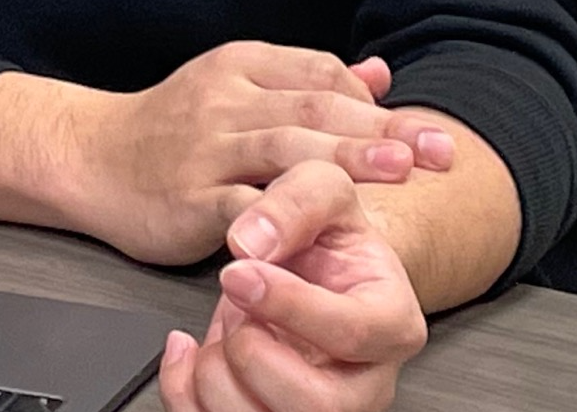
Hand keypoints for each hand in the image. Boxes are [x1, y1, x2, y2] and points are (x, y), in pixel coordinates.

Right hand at [70, 45, 456, 264]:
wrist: (87, 156)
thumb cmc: (169, 129)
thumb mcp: (236, 87)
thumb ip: (307, 82)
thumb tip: (379, 74)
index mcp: (242, 66)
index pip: (322, 72)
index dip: (376, 102)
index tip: (423, 131)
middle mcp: (227, 100)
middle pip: (317, 108)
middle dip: (383, 129)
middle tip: (435, 149)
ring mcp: (207, 149)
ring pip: (288, 149)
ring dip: (349, 160)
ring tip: (398, 173)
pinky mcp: (191, 198)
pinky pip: (244, 207)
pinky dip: (284, 220)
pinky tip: (320, 232)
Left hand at [157, 161, 429, 411]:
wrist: (319, 268)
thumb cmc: (328, 238)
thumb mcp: (321, 187)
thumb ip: (293, 202)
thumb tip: (252, 243)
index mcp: (392, 324)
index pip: (350, 332)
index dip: (286, 304)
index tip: (238, 272)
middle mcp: (365, 384)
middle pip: (313, 406)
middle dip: (249, 353)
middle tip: (237, 305)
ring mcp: (323, 411)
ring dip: (215, 374)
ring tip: (225, 325)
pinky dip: (183, 391)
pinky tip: (192, 351)